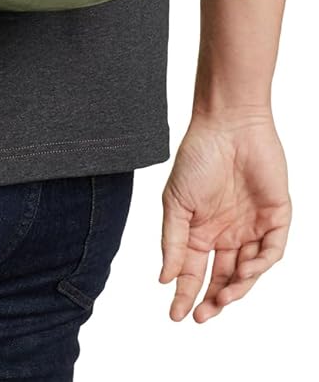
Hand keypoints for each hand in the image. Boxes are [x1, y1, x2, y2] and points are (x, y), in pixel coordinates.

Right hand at [160, 109, 290, 321]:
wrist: (228, 124)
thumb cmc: (197, 156)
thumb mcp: (175, 202)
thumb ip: (173, 241)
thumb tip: (165, 279)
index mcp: (201, 230)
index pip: (195, 272)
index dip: (186, 294)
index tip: (176, 315)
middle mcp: (227, 233)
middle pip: (224, 279)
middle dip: (214, 301)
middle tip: (202, 315)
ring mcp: (252, 227)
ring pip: (248, 271)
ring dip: (237, 288)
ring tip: (223, 298)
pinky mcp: (276, 217)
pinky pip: (272, 250)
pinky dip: (260, 265)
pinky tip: (245, 271)